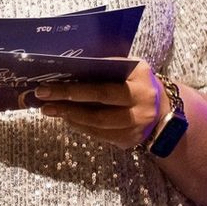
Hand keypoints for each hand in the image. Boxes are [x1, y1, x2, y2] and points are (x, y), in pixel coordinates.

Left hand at [33, 60, 161, 149]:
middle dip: (67, 100)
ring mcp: (137, 125)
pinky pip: (100, 134)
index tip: (50, 81)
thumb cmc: (136, 82)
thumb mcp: (129, 68)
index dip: (76, 88)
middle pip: (99, 105)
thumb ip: (105, 66)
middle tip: (42, 96)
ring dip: (70, 115)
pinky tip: (66, 118)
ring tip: (48, 109)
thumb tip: (67, 65)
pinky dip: (80, 126)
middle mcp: (142, 103)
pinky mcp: (129, 139)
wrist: (163, 110)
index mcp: (140, 79)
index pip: (104, 86)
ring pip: (98, 123)